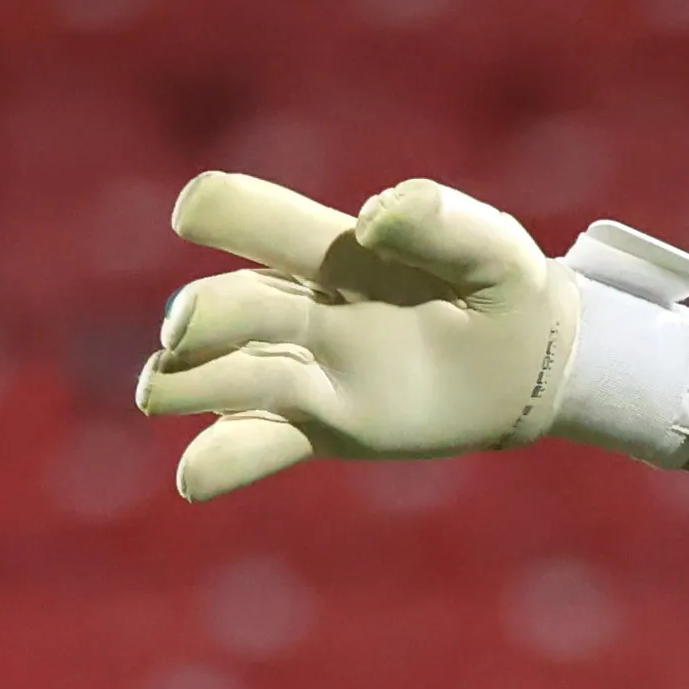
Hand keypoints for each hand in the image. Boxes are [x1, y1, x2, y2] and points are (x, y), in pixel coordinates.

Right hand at [140, 172, 688, 500]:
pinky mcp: (325, 426)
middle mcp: (306, 309)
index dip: (221, 209)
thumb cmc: (505, 290)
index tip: (198, 212)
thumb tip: (371, 219)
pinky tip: (192, 479)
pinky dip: (222, 463)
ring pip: (228, 375)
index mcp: (337, 252)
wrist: (532, 366)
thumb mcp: (496, 250)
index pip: (256, 218)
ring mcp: (309, 371)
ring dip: (185, 382)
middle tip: (185, 331)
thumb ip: (444, 222)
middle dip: (202, 315)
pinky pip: (261, 446)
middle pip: (231, 305)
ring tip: (156, 393)